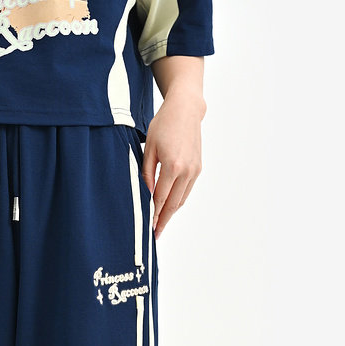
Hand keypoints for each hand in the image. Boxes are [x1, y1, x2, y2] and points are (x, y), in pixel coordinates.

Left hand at [141, 87, 205, 237]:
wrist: (186, 110)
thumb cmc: (163, 125)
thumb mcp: (148, 148)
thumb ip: (147, 173)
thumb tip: (146, 195)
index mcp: (172, 166)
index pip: (161, 198)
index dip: (154, 215)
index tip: (148, 228)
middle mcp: (186, 170)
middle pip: (173, 204)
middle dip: (163, 220)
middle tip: (154, 234)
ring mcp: (194, 170)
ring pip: (182, 199)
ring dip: (171, 213)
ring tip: (160, 224)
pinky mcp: (198, 168)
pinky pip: (187, 190)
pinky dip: (178, 201)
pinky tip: (169, 208)